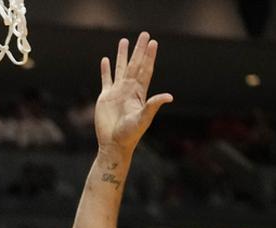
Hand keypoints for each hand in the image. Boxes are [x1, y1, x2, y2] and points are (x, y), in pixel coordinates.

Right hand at [95, 32, 172, 155]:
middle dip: (139, 50)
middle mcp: (129, 89)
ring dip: (122, 55)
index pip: (146, 69)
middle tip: (144, 34)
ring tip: (123, 41)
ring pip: (120, 69)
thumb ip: (153, 105)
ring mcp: (117, 92)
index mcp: (139, 92)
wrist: (114, 144)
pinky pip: (106, 80)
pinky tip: (106, 60)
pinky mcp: (105, 97)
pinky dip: (106, 70)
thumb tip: (169, 96)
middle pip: (135, 65)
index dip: (149, 56)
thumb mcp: (144, 118)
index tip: (153, 43)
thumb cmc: (130, 134)